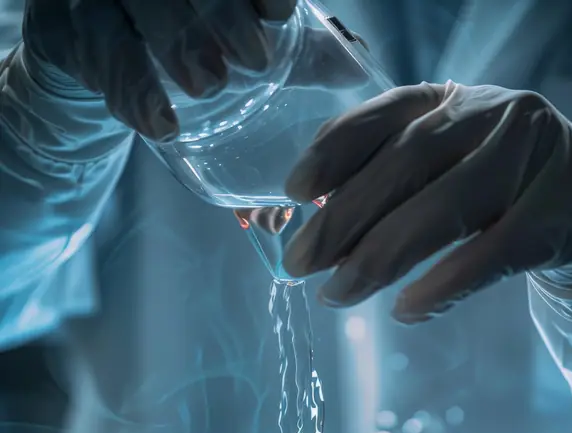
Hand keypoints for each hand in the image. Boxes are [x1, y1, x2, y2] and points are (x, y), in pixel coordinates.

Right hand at [22, 0, 296, 140]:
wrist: (91, 51)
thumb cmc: (178, 36)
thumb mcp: (230, 30)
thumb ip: (287, 44)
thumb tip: (352, 65)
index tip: (281, 14)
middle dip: (217, 11)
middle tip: (253, 60)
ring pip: (128, 11)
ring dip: (172, 47)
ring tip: (210, 86)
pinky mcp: (63, 28)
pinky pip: (93, 56)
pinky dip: (131, 93)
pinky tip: (162, 124)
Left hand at [282, 82, 571, 322]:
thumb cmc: (495, 188)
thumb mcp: (445, 163)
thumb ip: (389, 177)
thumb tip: (315, 225)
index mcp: (452, 99)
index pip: (384, 114)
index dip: (333, 150)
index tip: (293, 190)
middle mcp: (491, 116)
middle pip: (405, 165)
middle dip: (343, 218)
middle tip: (300, 262)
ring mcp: (528, 163)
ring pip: (442, 210)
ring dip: (380, 257)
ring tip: (337, 294)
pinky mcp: (554, 217)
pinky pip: (487, 257)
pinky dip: (441, 287)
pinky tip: (406, 311)